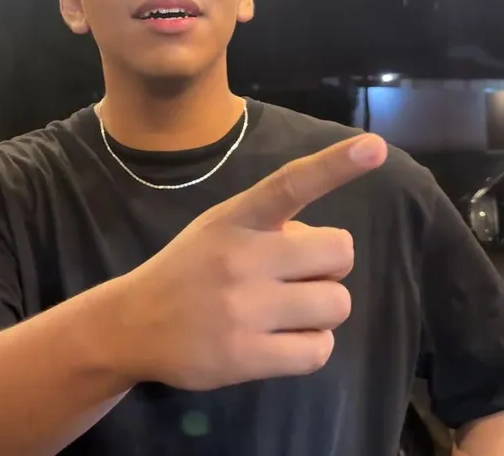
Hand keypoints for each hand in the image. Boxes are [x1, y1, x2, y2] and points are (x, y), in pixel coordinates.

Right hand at [108, 134, 387, 390]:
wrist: (130, 325)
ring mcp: (245, 308)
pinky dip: (311, 347)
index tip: (373, 147)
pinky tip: (283, 342)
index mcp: (236, 219)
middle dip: (328, 267)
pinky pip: (319, 350)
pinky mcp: (247, 355)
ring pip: (337, 304)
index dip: (335, 165)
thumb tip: (323, 246)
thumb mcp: (217, 230)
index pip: (290, 184)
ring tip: (286, 313)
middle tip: (297, 279)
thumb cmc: (187, 272)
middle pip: (340, 253)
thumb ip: (267, 229)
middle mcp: (242, 257)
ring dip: (321, 310)